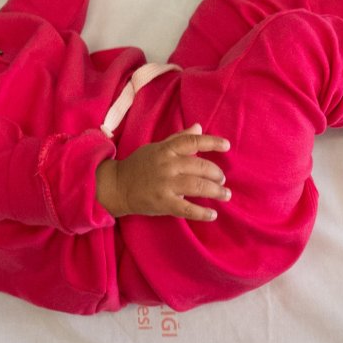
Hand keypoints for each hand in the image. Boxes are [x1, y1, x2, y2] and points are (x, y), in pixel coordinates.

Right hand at [96, 124, 230, 219]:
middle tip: (222, 179)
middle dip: (216, 174)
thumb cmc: (139, 165)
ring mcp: (165, 184)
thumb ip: (179, 138)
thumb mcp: (157, 148)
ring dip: (216, 191)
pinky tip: (213, 214)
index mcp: (166, 150)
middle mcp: (168, 165)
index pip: (192, 141)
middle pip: (200, 166)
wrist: (116, 186)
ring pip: (198, 186)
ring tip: (225, 194)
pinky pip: (187, 208)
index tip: (226, 146)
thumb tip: (199, 127)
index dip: (212, 142)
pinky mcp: (163, 203)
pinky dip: (202, 213)